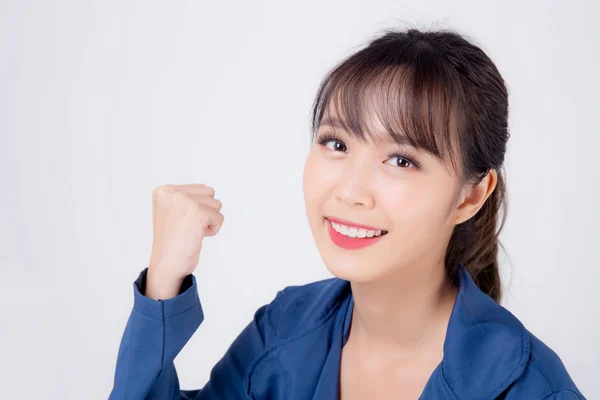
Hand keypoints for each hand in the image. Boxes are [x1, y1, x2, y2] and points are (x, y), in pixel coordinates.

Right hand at [145, 184, 223, 299]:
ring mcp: (184, 201)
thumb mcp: (173, 211)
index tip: (182, 222)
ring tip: (192, 231)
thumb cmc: (172, 242)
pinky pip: (219, 218)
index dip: (198, 208)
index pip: (200, 189)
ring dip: (209, 220)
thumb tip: (208, 190)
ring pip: (216, 204)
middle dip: (206, 212)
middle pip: (210, 193)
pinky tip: (197, 236)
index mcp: (164, 191)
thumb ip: (187, 198)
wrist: (166, 265)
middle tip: (188, 227)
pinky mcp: (197, 213)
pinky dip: (213, 229)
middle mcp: (172, 192)